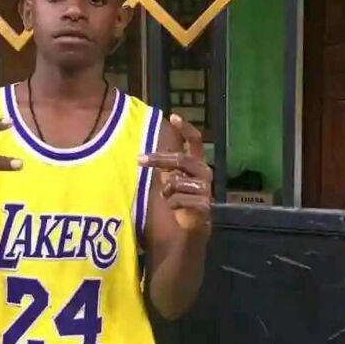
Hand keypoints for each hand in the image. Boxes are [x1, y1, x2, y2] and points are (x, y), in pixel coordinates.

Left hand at [139, 114, 211, 232]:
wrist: (193, 227)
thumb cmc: (181, 199)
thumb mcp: (173, 179)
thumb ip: (167, 166)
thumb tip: (146, 154)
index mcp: (198, 163)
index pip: (195, 141)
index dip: (186, 129)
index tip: (173, 116)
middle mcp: (205, 172)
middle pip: (180, 159)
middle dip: (158, 159)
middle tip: (139, 159)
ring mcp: (206, 188)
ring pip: (176, 182)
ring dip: (166, 191)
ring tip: (170, 198)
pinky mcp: (204, 204)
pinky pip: (178, 199)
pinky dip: (172, 204)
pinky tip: (177, 208)